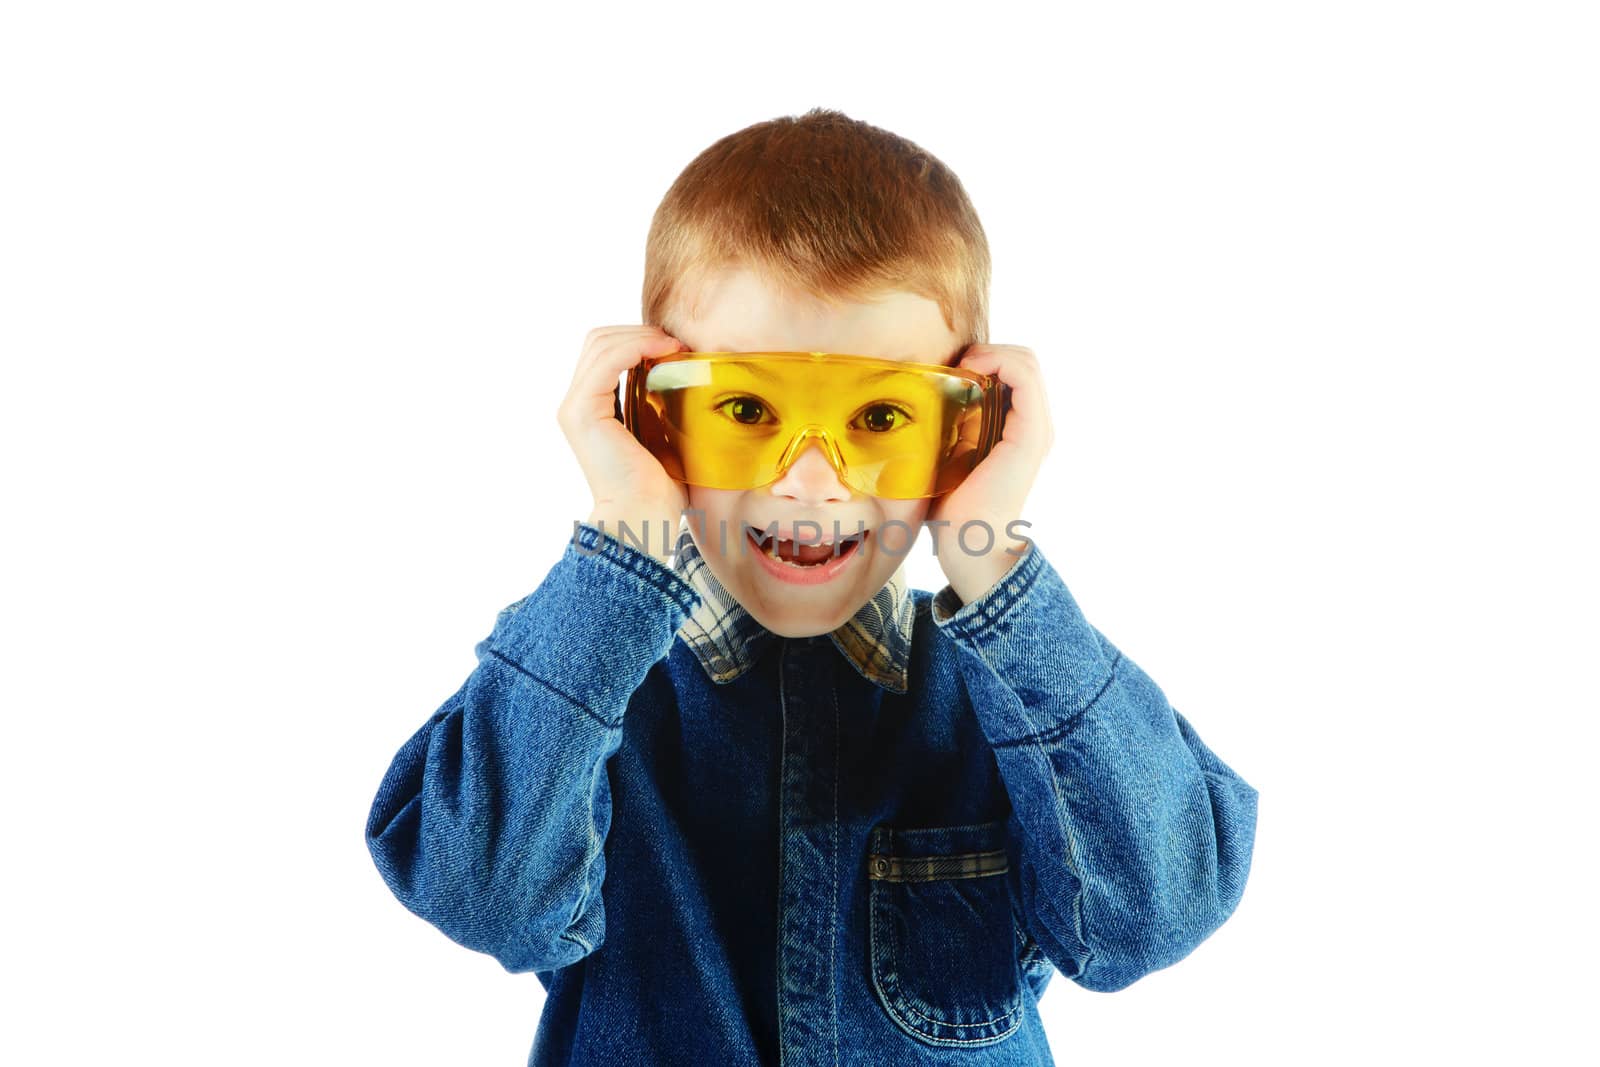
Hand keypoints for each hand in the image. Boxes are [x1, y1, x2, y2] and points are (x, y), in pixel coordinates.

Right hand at [556, 326, 689, 562]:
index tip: (676, 347)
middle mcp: (576, 404)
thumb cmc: (659, 488)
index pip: (605, 351)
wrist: (644, 519)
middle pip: (599, 339)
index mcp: (591, 408)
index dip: (638, 338)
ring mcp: (576, 407)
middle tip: (676, 342)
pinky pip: (608, 360)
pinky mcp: (583, 412)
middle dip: (638, 331)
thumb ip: (659, 403)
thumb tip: (684, 374)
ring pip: (600, 342)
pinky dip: (637, 346)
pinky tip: (665, 351)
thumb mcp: (662, 434)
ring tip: (673, 345)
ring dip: (640, 335)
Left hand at [926, 344, 1054, 605]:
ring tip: (962, 367)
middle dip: (987, 350)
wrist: (968, 542)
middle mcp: (1034, 425)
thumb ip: (949, 425)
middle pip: (1023, 359)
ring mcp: (1036, 428)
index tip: (948, 369)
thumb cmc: (951, 505)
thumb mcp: (947, 453)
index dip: (982, 356)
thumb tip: (919, 396)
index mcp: (1017, 428)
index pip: (1012, 369)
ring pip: (1027, 361)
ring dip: (991, 353)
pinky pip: (1025, 375)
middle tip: (954, 365)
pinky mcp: (1031, 433)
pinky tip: (970, 372)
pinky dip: (998, 362)